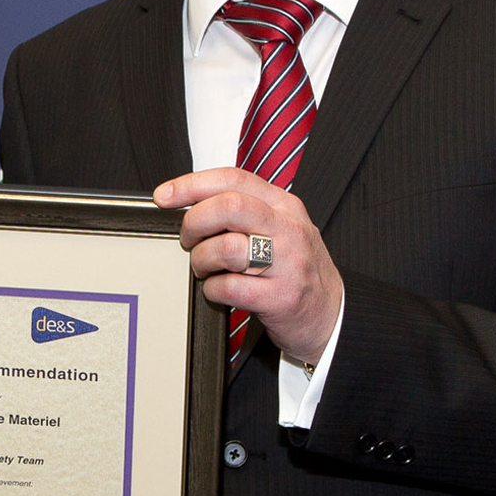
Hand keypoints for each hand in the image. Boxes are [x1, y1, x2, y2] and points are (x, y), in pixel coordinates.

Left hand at [155, 168, 342, 365]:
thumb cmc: (296, 270)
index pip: (233, 179)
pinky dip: (213, 290)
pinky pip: (229, 287)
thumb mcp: (279, 229)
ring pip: (225, 248)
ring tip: (206, 269)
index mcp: (284, 206)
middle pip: (228, 207)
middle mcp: (288, 229)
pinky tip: (219, 291)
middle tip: (189, 240)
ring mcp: (288, 263)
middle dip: (194, 223)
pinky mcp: (281, 297)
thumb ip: (245, 211)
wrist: (331, 315)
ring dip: (202, 260)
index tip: (164, 196)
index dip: (191, 184)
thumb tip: (189, 202)